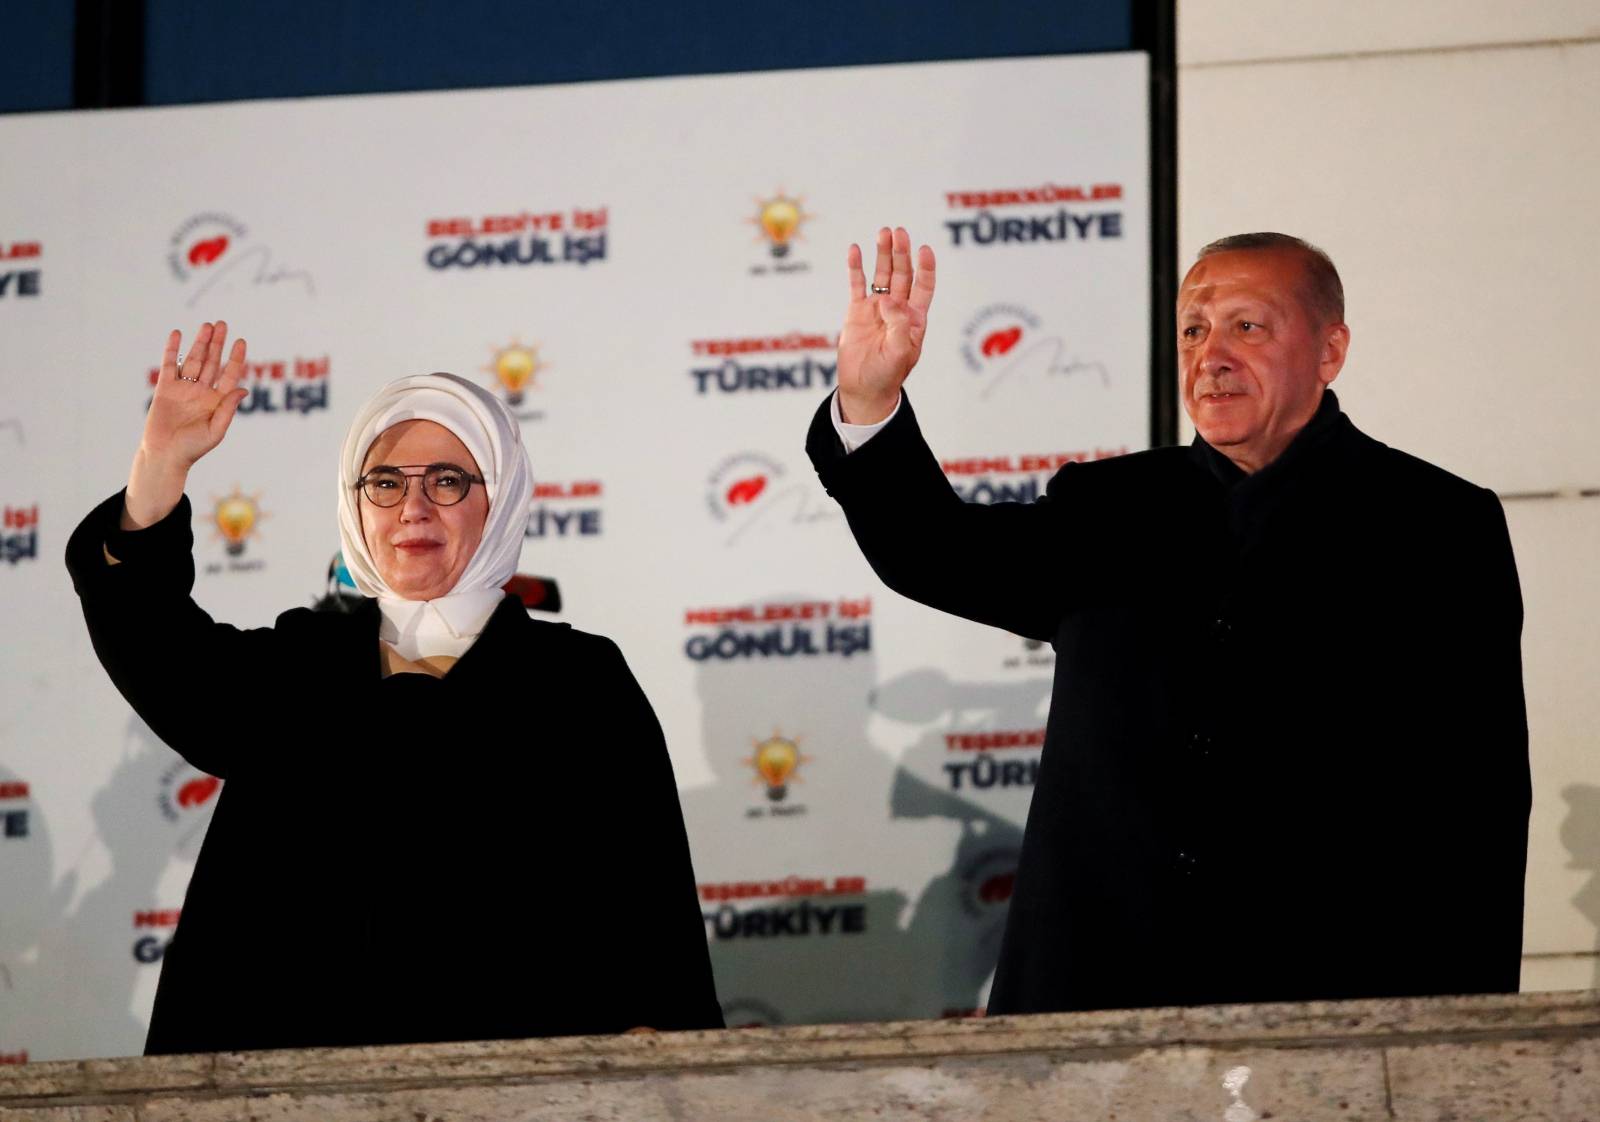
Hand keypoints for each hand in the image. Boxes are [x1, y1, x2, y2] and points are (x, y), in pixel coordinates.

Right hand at [122, 322, 247, 528]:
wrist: (165, 455)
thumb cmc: (193, 449)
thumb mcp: (216, 430)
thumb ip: (228, 409)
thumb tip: (243, 389)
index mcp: (218, 401)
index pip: (229, 374)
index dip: (235, 358)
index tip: (241, 341)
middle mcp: (202, 391)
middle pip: (212, 362)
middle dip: (217, 343)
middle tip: (222, 324)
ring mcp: (184, 388)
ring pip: (194, 360)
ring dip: (200, 343)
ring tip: (207, 325)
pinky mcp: (165, 388)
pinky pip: (170, 365)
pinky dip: (173, 350)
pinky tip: (177, 334)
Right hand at [836, 226, 935, 423]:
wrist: (863, 389)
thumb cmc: (888, 375)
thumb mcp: (901, 352)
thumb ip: (899, 325)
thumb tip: (889, 300)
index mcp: (914, 318)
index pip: (924, 286)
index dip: (925, 268)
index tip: (924, 250)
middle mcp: (897, 308)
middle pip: (902, 274)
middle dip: (902, 253)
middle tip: (898, 233)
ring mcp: (876, 308)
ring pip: (882, 274)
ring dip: (883, 254)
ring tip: (883, 233)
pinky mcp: (856, 311)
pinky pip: (857, 284)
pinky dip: (856, 267)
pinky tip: (855, 250)